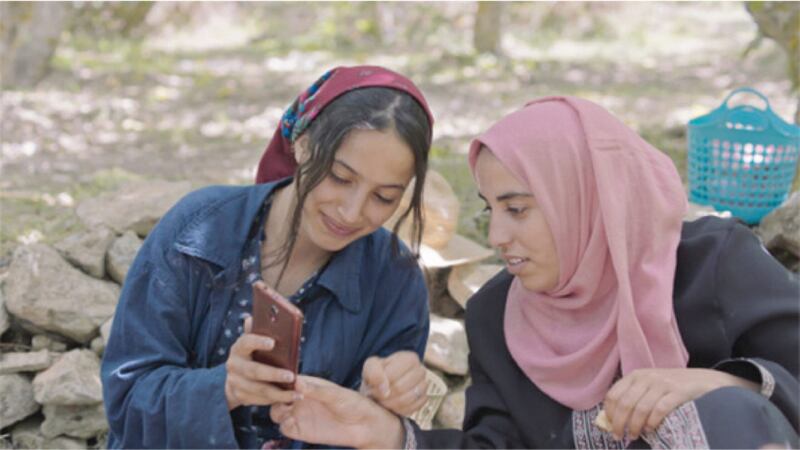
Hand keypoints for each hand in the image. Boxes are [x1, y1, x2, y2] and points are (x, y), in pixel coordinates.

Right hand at [224, 317, 300, 409]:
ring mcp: (236, 383)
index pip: (246, 342)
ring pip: (260, 390)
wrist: (235, 378)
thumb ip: (257, 332)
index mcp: (238, 348)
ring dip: (280, 393)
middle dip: (274, 374)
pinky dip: (277, 400)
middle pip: (254, 371)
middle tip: (291, 375)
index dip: (258, 341)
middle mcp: (234, 366)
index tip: (273, 342)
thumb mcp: (253, 343)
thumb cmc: (252, 355)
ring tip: (298, 392)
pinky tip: (292, 398)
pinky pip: (261, 400)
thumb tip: (253, 317)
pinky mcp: (241, 397)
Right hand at [271, 376, 404, 448]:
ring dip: (277, 411)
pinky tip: (292, 422)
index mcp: (308, 384)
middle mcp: (300, 398)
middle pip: (276, 396)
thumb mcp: (335, 394)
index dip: (279, 379)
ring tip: (289, 410)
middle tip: (284, 397)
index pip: (286, 379)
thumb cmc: (353, 404)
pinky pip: (284, 428)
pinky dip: (283, 425)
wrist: (364, 426)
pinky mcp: (301, 431)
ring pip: (276, 412)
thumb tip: (297, 382)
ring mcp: (300, 415)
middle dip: (274, 396)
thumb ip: (316, 390)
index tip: (280, 381)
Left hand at [360, 351, 427, 415]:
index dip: (381, 383)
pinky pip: (412, 408)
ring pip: (407, 399)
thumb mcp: (370, 367)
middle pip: (401, 388)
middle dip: (385, 395)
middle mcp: (420, 370)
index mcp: (410, 358)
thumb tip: (385, 389)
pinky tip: (392, 406)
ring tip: (383, 401)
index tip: (373, 387)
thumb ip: (374, 373)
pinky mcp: (423, 399)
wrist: (384, 385)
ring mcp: (424, 386)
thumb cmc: (378, 374)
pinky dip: (399, 410)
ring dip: (391, 404)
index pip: (394, 374)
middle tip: (376, 396)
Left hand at [603, 368, 757, 440]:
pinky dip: (652, 422)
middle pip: (625, 403)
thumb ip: (634, 397)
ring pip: (640, 408)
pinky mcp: (678, 391)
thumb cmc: (673, 387)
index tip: (610, 426)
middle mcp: (647, 377)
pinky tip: (650, 429)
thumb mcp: (650, 386)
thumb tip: (613, 419)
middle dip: (619, 423)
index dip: (609, 413)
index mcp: (636, 375)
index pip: (614, 394)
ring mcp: (663, 383)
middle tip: (619, 436)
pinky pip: (659, 409)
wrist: (706, 380)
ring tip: (634, 436)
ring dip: (634, 426)